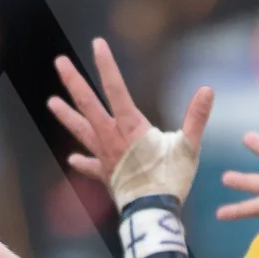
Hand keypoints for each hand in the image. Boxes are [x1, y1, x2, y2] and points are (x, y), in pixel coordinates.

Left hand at [47, 37, 210, 201]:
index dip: (106, 65)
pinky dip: (82, 161)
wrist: (151, 213)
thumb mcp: (188, 147)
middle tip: (59, 62)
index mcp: (130, 127)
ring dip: (66, 115)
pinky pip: (89, 165)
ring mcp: (104, 156)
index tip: (97, 44)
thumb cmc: (170, 179)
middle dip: (73, 82)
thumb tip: (208, 90)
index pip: (115, 89)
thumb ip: (196, 117)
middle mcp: (111, 137)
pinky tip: (73, 157)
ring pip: (81, 130)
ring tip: (51, 102)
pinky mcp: (105, 174)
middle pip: (87, 104)